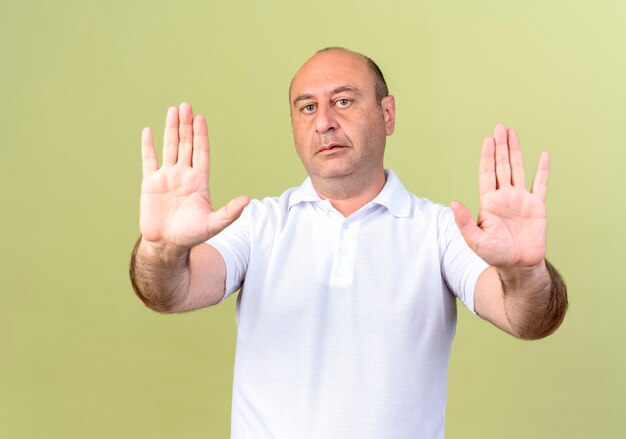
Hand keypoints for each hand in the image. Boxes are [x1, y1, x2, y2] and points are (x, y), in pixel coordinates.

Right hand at [139, 103, 249, 252]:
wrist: (167, 245)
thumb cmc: (192, 235)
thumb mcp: (214, 224)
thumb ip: (230, 212)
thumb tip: (248, 200)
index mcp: (199, 181)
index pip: (201, 152)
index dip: (201, 135)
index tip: (200, 118)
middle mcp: (183, 175)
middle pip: (185, 144)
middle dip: (186, 125)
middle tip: (186, 105)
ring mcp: (167, 177)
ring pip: (169, 148)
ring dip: (170, 129)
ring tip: (173, 110)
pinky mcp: (150, 183)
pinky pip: (149, 160)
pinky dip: (148, 146)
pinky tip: (149, 131)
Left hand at [451, 124, 549, 269]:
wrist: (518, 266)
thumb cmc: (494, 255)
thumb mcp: (474, 240)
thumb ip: (464, 221)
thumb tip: (452, 203)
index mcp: (489, 202)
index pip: (487, 174)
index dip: (487, 157)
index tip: (487, 140)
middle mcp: (504, 197)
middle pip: (502, 166)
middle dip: (500, 147)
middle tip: (500, 127)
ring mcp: (521, 200)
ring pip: (518, 170)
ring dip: (516, 151)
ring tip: (513, 133)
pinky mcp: (537, 206)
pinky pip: (541, 184)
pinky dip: (542, 170)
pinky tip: (543, 155)